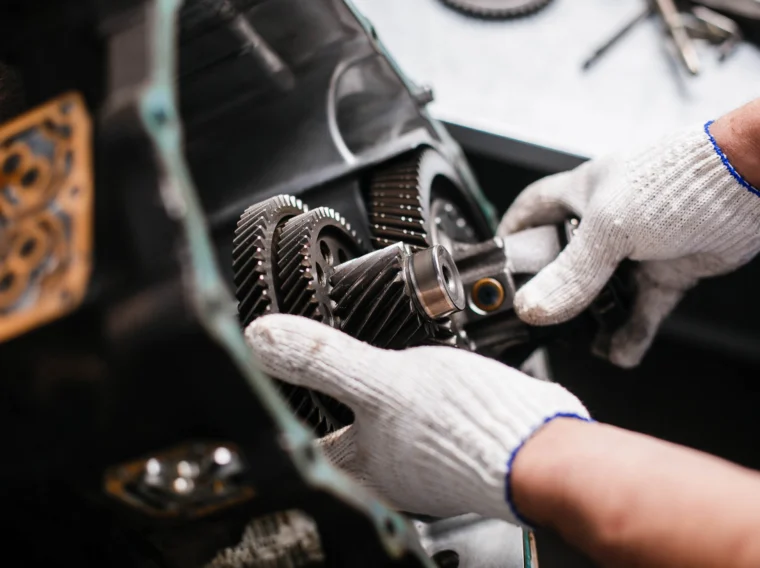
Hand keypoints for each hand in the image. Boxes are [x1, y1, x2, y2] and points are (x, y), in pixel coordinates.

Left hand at [246, 314, 588, 524]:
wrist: (543, 447)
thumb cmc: (470, 429)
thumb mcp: (383, 381)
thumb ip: (324, 360)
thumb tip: (262, 340)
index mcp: (365, 460)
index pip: (307, 446)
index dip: (284, 422)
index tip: (268, 403)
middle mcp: (391, 468)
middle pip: (344, 441)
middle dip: (326, 414)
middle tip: (306, 387)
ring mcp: (427, 458)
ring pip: (385, 430)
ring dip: (372, 406)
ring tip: (361, 380)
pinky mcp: (459, 440)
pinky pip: (421, 420)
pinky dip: (412, 401)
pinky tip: (423, 383)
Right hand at [500, 121, 759, 366]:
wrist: (746, 184)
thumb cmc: (678, 181)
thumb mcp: (610, 228)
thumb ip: (572, 274)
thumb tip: (534, 308)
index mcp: (581, 195)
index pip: (530, 211)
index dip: (511, 235)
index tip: (496, 264)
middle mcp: (605, 222)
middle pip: (564, 262)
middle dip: (554, 292)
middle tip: (542, 318)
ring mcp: (636, 249)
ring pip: (603, 293)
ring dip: (596, 321)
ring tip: (587, 342)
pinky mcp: (666, 271)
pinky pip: (640, 309)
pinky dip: (631, 331)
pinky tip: (622, 350)